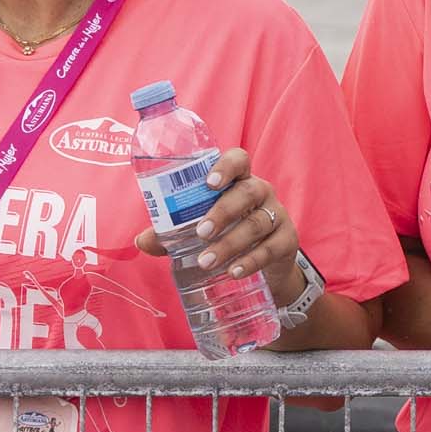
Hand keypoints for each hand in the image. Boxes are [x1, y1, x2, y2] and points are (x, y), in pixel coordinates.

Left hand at [135, 148, 299, 289]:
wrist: (265, 268)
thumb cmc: (227, 236)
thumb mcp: (199, 232)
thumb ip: (170, 234)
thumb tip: (142, 240)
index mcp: (238, 181)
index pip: (238, 160)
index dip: (226, 166)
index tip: (208, 183)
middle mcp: (261, 192)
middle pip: (248, 192)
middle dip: (223, 211)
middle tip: (201, 232)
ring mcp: (278, 215)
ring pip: (258, 223)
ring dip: (231, 243)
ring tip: (207, 261)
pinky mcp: (288, 240)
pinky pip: (271, 248)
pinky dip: (251, 260)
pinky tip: (233, 272)